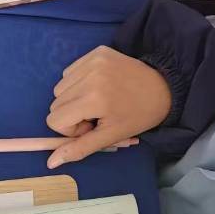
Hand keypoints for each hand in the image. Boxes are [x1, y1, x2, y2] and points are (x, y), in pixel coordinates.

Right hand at [45, 46, 171, 167]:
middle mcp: (89, 76)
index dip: (71, 129)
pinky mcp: (97, 51)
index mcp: (93, 99)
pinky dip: (79, 81)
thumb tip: (51, 162)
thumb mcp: (110, 136)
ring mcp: (93, 60)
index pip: (54, 119)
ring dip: (74, 97)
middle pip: (56, 103)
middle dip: (72, 114)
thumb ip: (79, 149)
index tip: (92, 126)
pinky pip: (71, 70)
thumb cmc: (138, 116)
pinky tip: (100, 85)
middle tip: (97, 114)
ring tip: (99, 100)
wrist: (163, 88)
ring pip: (61, 86)